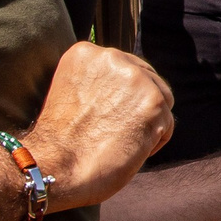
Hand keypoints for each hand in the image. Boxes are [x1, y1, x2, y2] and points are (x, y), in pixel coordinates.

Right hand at [22, 40, 174, 210]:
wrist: (53, 168)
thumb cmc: (58, 144)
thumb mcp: (71, 94)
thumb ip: (98, 83)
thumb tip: (126, 92)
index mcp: (86, 53)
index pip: (123, 69)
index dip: (119, 98)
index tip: (104, 119)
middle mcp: (112, 56)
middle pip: (146, 79)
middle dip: (137, 107)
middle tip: (115, 134)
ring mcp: (135, 78)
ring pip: (161, 100)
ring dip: (146, 124)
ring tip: (119, 144)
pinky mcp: (153, 102)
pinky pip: (167, 124)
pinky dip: (153, 142)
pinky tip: (127, 152)